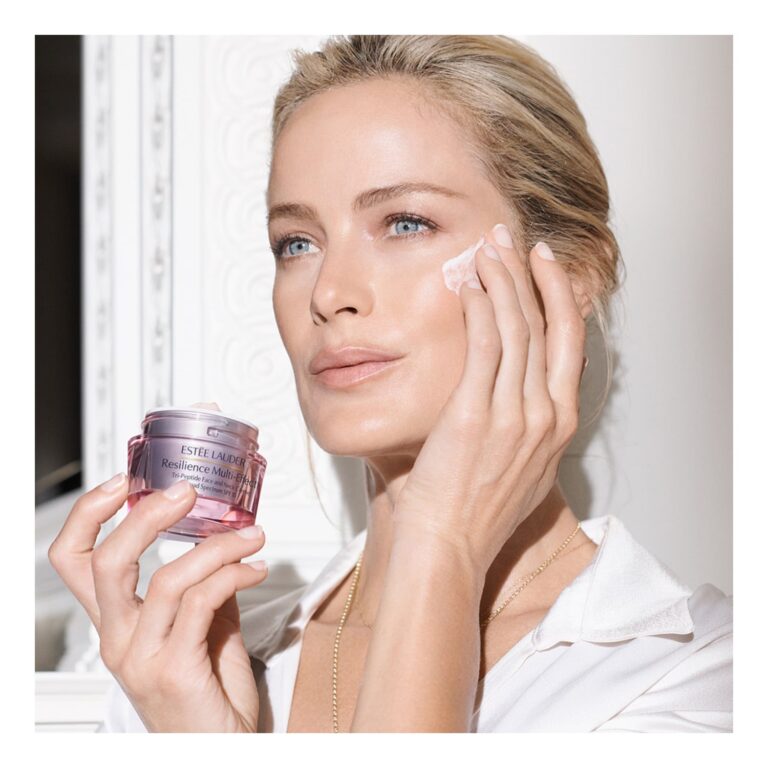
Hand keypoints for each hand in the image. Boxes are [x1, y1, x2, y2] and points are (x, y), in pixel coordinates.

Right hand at [47, 403, 268, 731]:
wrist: (220, 750)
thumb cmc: (207, 696)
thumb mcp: (202, 629)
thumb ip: (205, 588)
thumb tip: (224, 543)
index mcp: (118, 624)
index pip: (75, 562)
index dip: (88, 516)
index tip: (122, 482)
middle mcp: (120, 639)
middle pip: (108, 563)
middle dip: (147, 516)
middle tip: (187, 493)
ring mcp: (143, 657)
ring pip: (167, 577)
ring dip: (218, 546)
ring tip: (252, 536)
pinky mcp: (175, 670)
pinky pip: (202, 602)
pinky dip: (233, 574)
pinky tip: (255, 569)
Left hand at [392, 227, 587, 574]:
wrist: (448, 546)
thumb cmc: (475, 510)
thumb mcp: (520, 466)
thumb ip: (526, 424)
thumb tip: (517, 390)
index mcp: (559, 426)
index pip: (569, 345)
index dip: (560, 299)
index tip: (545, 268)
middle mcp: (545, 415)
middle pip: (546, 327)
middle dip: (532, 276)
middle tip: (515, 241)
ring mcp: (513, 415)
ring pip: (516, 329)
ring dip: (502, 281)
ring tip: (487, 249)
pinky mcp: (474, 415)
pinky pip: (484, 347)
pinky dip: (479, 309)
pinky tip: (468, 284)